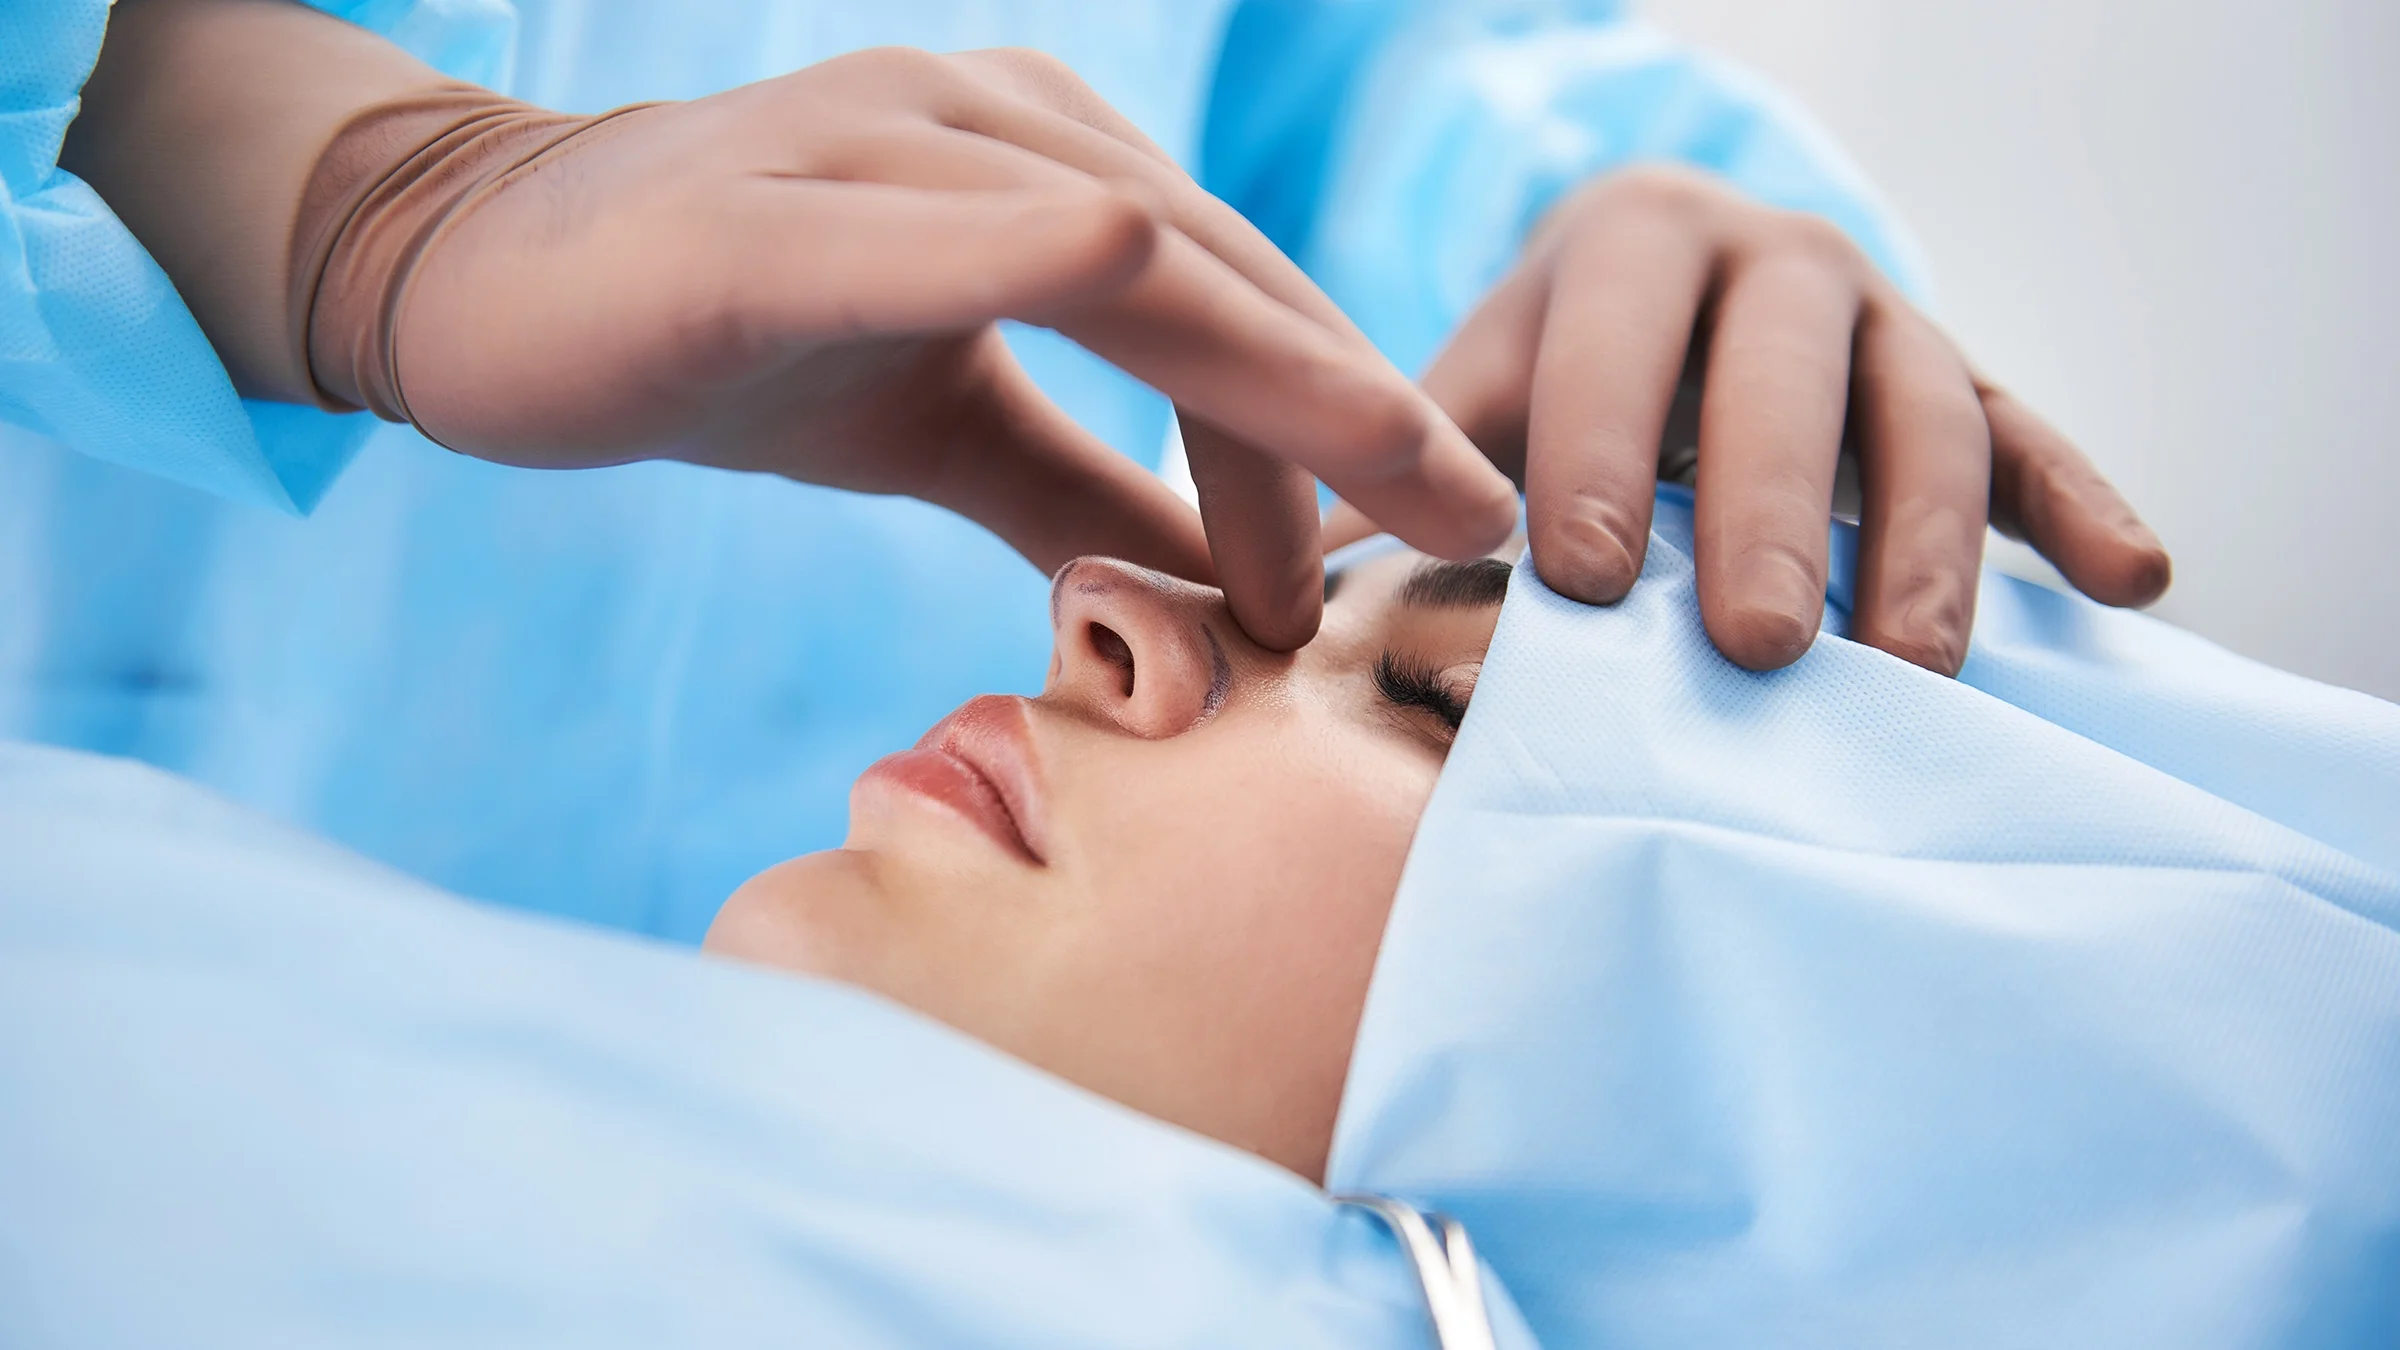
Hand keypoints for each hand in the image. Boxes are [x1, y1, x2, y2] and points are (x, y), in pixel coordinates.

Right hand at [69, 6, 1516, 650]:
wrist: (482, 283)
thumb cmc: (729, 338)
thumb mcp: (947, 431)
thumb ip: (1084, 496)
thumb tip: (1224, 594)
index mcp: (1046, 168)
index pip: (1240, 305)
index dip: (1348, 427)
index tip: (1439, 547)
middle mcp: (993, 126)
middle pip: (1225, 278)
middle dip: (1362, 416)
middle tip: (1481, 539)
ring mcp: (885, 145)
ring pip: (1132, 254)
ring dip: (1265, 388)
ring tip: (1363, 529)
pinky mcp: (771, 212)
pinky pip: (951, 227)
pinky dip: (1062, 263)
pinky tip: (1144, 291)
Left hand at [1417, 165, 2170, 673]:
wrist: (1660, 290)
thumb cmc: (1543, 380)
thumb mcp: (1465, 399)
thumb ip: (1394, 486)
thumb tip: (1282, 617)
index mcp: (1626, 244)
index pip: (1611, 339)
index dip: (1597, 452)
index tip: (1586, 582)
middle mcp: (1771, 258)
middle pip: (1783, 375)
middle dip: (1771, 512)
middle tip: (1756, 648)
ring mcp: (1884, 315)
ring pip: (1923, 412)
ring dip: (1925, 541)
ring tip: (1915, 672)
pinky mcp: (1964, 378)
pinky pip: (2031, 433)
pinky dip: (2082, 499)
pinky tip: (2137, 579)